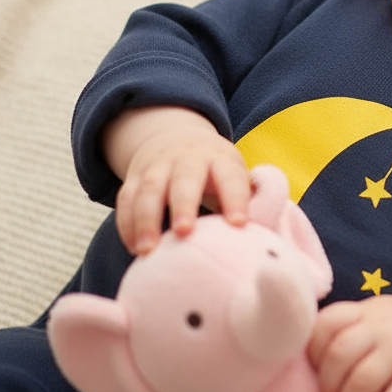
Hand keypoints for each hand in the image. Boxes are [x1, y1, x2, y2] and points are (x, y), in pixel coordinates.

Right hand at [103, 106, 251, 253]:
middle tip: (185, 232)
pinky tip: (134, 248)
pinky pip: (125, 199)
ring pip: (149, 189)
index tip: (239, 224)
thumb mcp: (236, 177)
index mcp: (221, 159)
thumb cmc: (218, 175)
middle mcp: (188, 159)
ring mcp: (158, 167)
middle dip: (183, 204)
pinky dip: (126, 224)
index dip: (236, 198)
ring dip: (146, 219)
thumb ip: (250, 203)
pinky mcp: (134, 178)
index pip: (231, 177)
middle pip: (184, 178)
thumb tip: (266, 238)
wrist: (178, 140)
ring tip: (147, 251)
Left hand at [307, 295, 391, 391]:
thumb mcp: (379, 316)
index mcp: (367, 311)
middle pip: (339, 354)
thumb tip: (305, 358)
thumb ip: (349, 328)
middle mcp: (383, 327)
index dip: (313, 351)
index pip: (326, 323)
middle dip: (327, 386)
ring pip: (361, 382)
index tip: (316, 372)